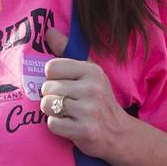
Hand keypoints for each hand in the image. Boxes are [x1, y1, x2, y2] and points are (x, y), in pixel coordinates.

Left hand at [39, 27, 137, 159]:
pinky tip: (69, 125)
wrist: (119, 134)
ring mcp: (89, 110)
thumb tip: (48, 31)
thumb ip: (66, 51)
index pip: (51, 67)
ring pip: (47, 105)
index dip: (52, 78)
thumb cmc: (98, 100)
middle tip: (66, 102)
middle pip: (47, 87)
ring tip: (66, 113)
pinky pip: (52, 124)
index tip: (65, 85)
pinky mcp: (85, 130)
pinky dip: (57, 126)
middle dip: (51, 97)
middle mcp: (92, 88)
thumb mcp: (88, 73)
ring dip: (52, 112)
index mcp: (92, 71)